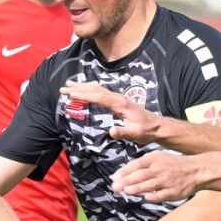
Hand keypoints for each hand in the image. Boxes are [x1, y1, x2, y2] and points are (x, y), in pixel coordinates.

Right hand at [63, 82, 178, 146]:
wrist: (157, 126)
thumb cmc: (146, 131)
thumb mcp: (135, 134)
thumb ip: (123, 132)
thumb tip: (111, 131)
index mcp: (120, 104)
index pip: (99, 97)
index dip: (84, 95)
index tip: (71, 94)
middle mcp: (118, 98)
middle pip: (95, 89)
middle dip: (79, 88)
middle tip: (63, 88)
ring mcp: (118, 99)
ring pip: (97, 89)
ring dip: (83, 87)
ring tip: (69, 86)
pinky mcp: (118, 102)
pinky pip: (101, 93)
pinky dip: (90, 90)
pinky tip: (84, 91)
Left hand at [112, 150, 206, 203]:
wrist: (196, 169)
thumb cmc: (172, 165)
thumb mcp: (157, 158)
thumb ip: (141, 165)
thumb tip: (122, 174)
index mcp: (154, 159)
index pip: (136, 164)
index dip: (124, 172)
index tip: (114, 178)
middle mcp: (159, 169)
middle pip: (140, 175)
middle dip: (126, 181)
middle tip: (115, 187)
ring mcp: (167, 181)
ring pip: (149, 185)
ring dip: (137, 188)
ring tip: (126, 191)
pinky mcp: (174, 191)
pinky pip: (163, 194)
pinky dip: (154, 196)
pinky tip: (146, 198)